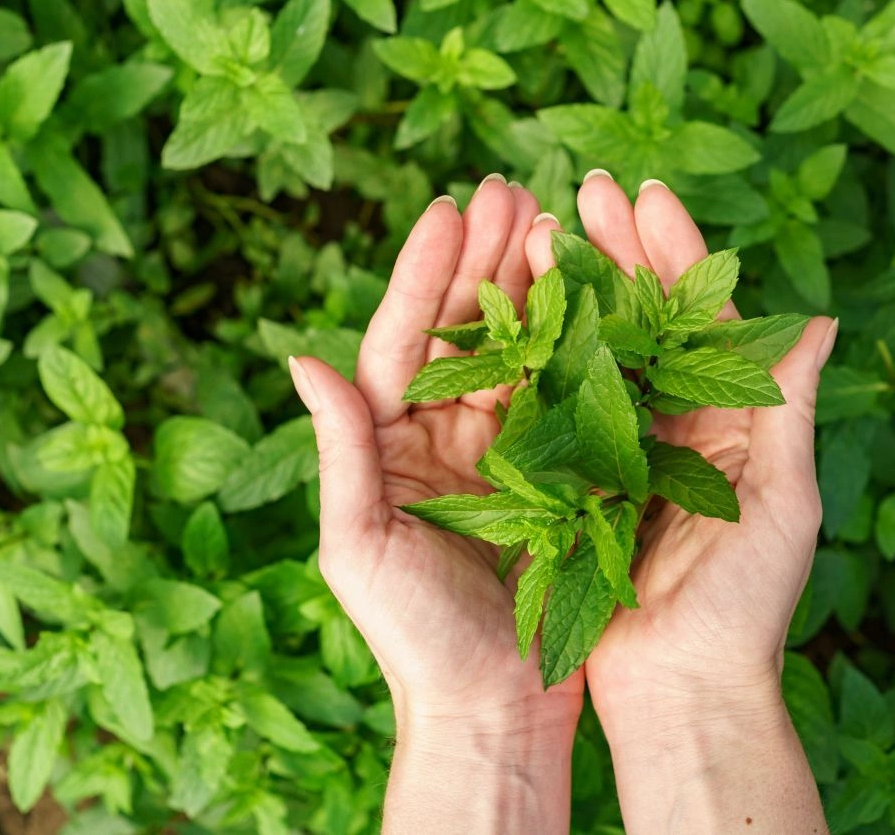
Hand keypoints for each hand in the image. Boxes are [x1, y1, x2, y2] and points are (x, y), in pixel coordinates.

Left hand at [289, 177, 580, 833]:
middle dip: (485, 258)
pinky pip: (563, 396)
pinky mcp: (554, 475)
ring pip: (518, 351)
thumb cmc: (413, 638)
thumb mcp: (360, 545)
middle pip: (464, 329)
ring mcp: (502, 452)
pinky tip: (594, 294)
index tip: (449, 207)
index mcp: (389, 444)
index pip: (403, 340)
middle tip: (512, 187)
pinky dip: (576, 344)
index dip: (425, 273)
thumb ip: (341, 450)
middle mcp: (443, 437)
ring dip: (533, 285)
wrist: (491, 707)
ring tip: (554, 218)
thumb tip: (300, 357)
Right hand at [521, 173, 834, 831]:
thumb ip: (790, 409)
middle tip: (585, 188)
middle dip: (619, 250)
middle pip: (648, 318)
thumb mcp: (783, 505)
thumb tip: (821, 319)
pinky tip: (516, 310)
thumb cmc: (747, 607)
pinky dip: (542, 357)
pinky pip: (560, 407)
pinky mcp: (579, 482)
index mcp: (734, 419)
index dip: (676, 251)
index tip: (644, 193)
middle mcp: (679, 424)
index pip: (706, 316)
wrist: (681, 691)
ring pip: (599, 350)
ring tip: (542, 227)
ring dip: (575, 289)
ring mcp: (626, 450)